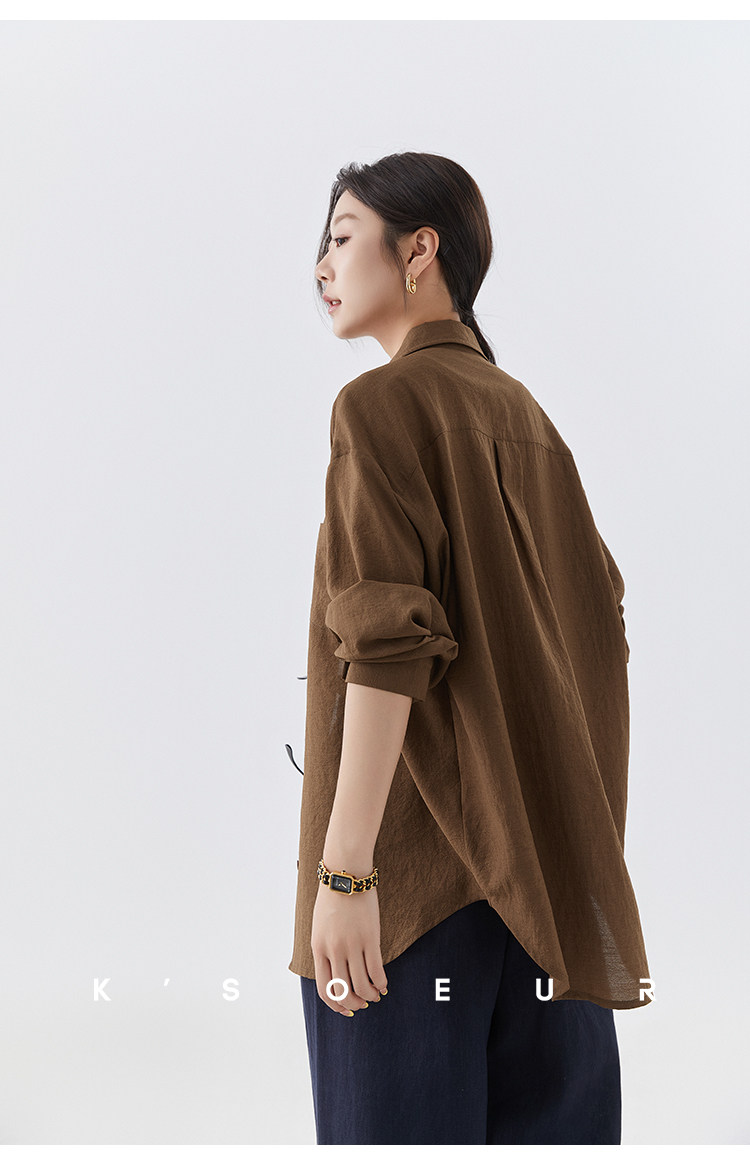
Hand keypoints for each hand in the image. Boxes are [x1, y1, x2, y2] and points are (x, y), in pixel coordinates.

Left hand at [311, 880, 388, 1014]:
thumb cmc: (332, 900)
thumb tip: (335, 974)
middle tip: (364, 1004)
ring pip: (361, 985)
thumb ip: (324, 950)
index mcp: (318, 949)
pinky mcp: (370, 938)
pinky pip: (376, 970)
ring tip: (376, 995)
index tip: (346, 1010)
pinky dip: (381, 982)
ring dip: (370, 996)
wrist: (345, 876)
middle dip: (355, 1004)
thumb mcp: (320, 928)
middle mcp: (334, 951)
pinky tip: (384, 984)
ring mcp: (352, 945)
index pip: (325, 989)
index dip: (336, 1005)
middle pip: (344, 992)